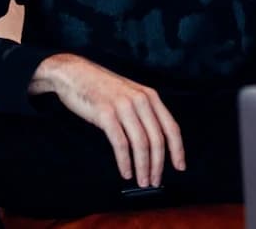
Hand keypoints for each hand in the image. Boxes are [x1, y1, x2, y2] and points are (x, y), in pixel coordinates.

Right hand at [29, 54, 184, 187]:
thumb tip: (154, 145)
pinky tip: (126, 172)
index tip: (180, 166)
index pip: (171, 127)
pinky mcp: (106, 114)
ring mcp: (124, 106)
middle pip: (157, 139)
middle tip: (155, 181)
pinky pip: (121, 144)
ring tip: (142, 181)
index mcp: (150, 97)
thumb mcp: (130, 95)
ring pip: (141, 144)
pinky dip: (125, 162)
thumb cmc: (102, 89)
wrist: (75, 74)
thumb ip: (143, 114)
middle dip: (158, 165)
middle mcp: (141, 100)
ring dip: (143, 167)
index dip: (178, 150)